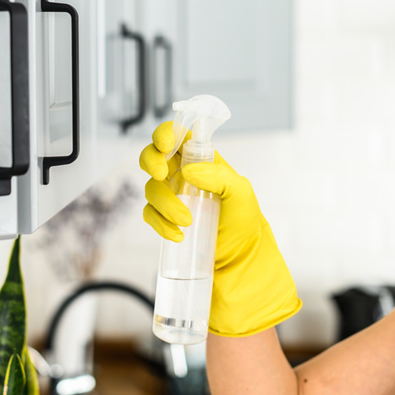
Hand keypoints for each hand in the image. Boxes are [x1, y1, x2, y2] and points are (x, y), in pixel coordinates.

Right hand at [140, 121, 301, 336]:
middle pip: (153, 155)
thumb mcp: (242, 195)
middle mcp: (182, 175)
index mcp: (202, 161)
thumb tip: (189, 171)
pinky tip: (178, 235)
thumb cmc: (244, 224)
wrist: (239, 262)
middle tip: (162, 174)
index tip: (168, 143)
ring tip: (187, 221)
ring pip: (150, 188)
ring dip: (165, 203)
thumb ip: (220, 177)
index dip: (166, 132)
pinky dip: (160, 224)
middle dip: (151, 161)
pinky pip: (149, 215)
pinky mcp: (163, 220)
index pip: (178, 135)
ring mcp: (171, 197)